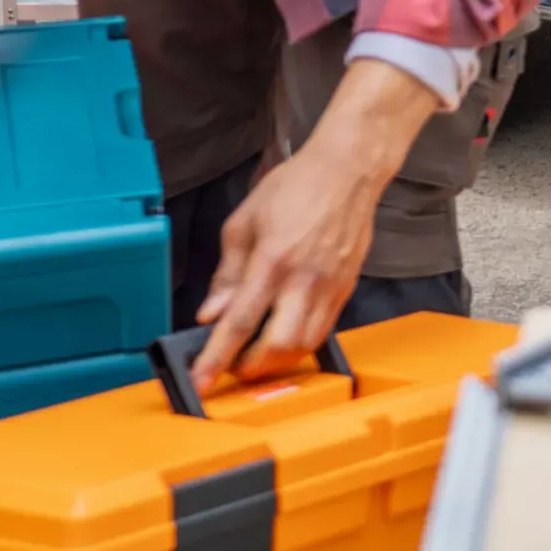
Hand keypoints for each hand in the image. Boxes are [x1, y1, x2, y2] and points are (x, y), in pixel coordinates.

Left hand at [192, 59, 435, 392]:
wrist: (348, 169)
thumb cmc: (297, 185)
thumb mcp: (245, 220)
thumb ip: (226, 272)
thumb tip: (212, 313)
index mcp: (272, 259)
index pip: (240, 321)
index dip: (217, 357)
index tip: (202, 381)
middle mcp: (304, 279)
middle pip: (278, 346)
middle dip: (251, 367)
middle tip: (233, 365)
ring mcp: (330, 285)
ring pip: (305, 345)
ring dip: (278, 360)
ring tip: (260, 353)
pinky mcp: (347, 286)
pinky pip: (325, 329)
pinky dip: (302, 342)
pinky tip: (287, 333)